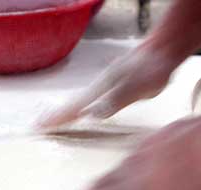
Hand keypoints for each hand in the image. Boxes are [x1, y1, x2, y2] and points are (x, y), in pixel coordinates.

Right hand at [37, 44, 178, 129]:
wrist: (163, 51)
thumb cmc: (152, 69)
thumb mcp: (137, 87)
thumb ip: (116, 100)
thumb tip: (93, 113)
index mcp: (102, 88)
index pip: (75, 107)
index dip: (59, 118)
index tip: (41, 127)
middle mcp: (101, 86)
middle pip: (73, 104)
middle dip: (56, 116)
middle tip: (38, 126)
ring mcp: (107, 86)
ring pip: (81, 101)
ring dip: (66, 112)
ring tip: (52, 120)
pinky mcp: (114, 87)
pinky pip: (92, 100)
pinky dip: (81, 107)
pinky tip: (81, 111)